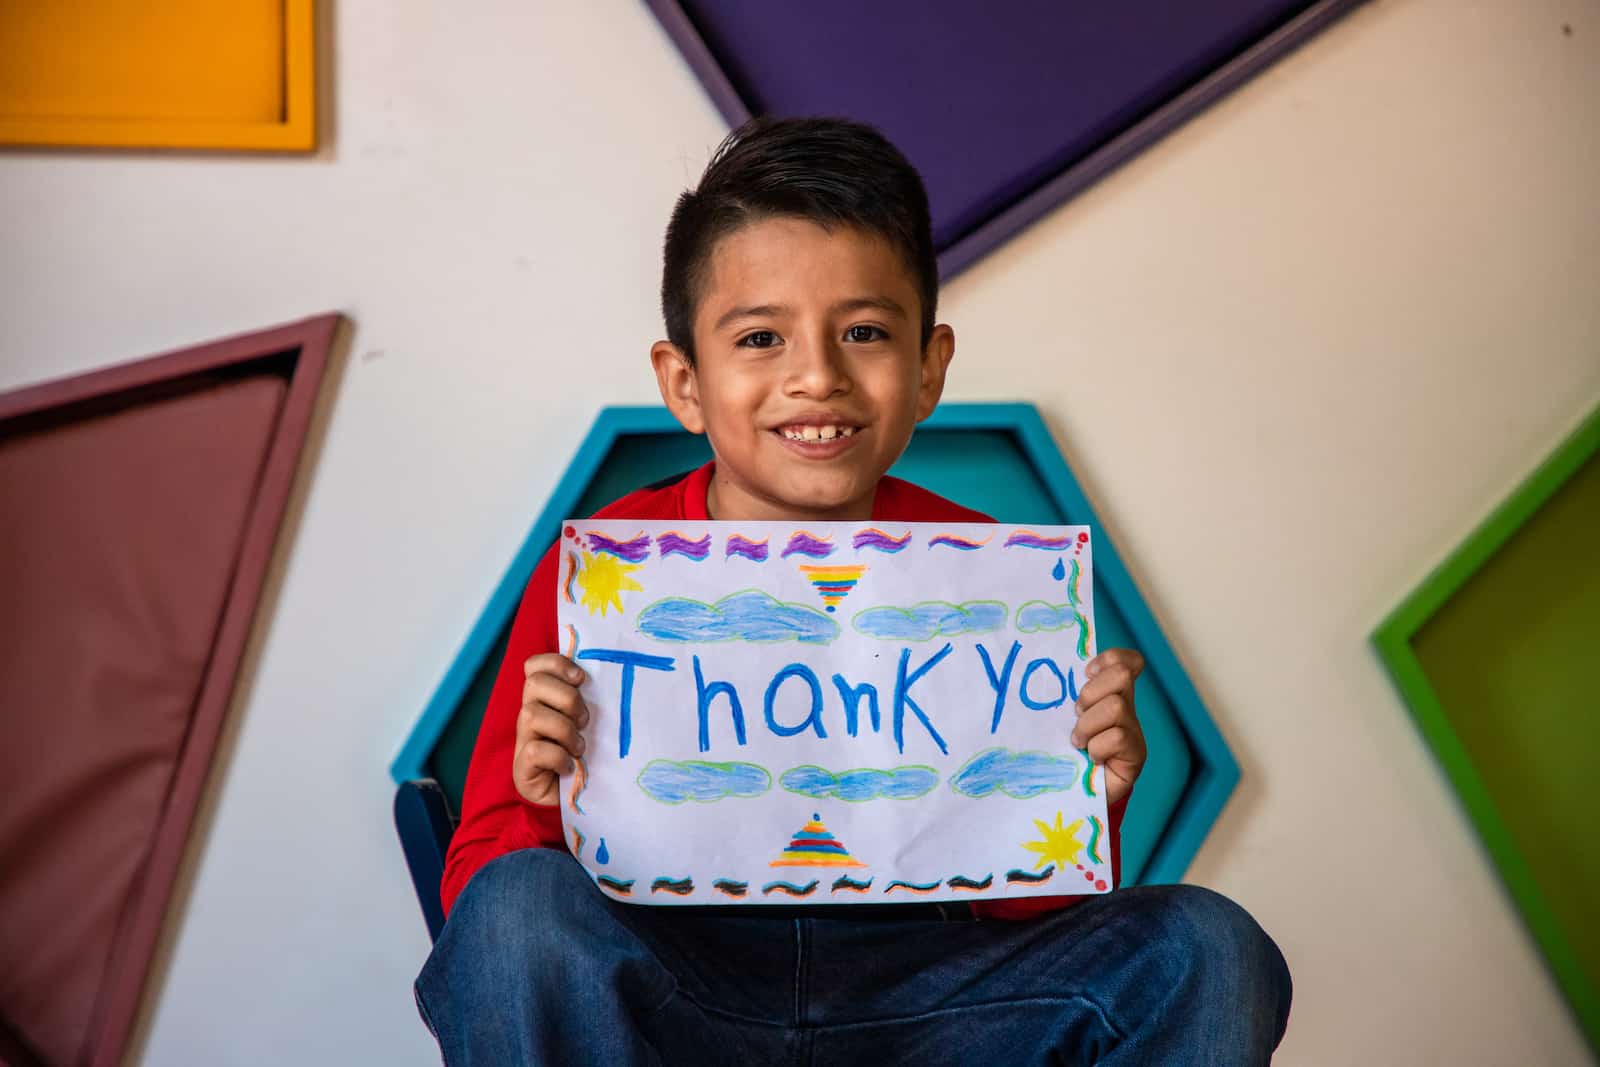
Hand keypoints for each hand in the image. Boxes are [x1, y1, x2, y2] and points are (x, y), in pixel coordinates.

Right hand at [513, 653, 589, 805]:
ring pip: (532, 715)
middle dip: (567, 699)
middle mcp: (529, 715)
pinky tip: (569, 767)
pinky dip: (559, 757)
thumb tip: (605, 675)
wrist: (575, 799)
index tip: (581, 678)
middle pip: (534, 684)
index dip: (555, 664)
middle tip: (584, 721)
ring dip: (564, 730)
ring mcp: (523, 740)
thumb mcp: (589, 723)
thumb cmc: (585, 756)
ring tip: (579, 748)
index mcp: (545, 699)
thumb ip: (588, 699)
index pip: (534, 666)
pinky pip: (535, 750)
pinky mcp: (522, 767)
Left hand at [1070, 648, 1146, 806]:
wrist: (1074, 796)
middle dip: (1090, 694)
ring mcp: (1134, 732)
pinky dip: (1097, 747)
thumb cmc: (1064, 753)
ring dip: (1088, 725)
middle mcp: (1127, 709)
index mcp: (1110, 695)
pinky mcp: (1136, 755)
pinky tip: (1092, 759)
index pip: (1128, 662)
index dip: (1110, 659)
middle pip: (1121, 675)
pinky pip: (1117, 736)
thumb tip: (1044, 675)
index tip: (1086, 673)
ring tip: (1079, 742)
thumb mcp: (1062, 720)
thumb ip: (1065, 699)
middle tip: (1077, 715)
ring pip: (1116, 706)